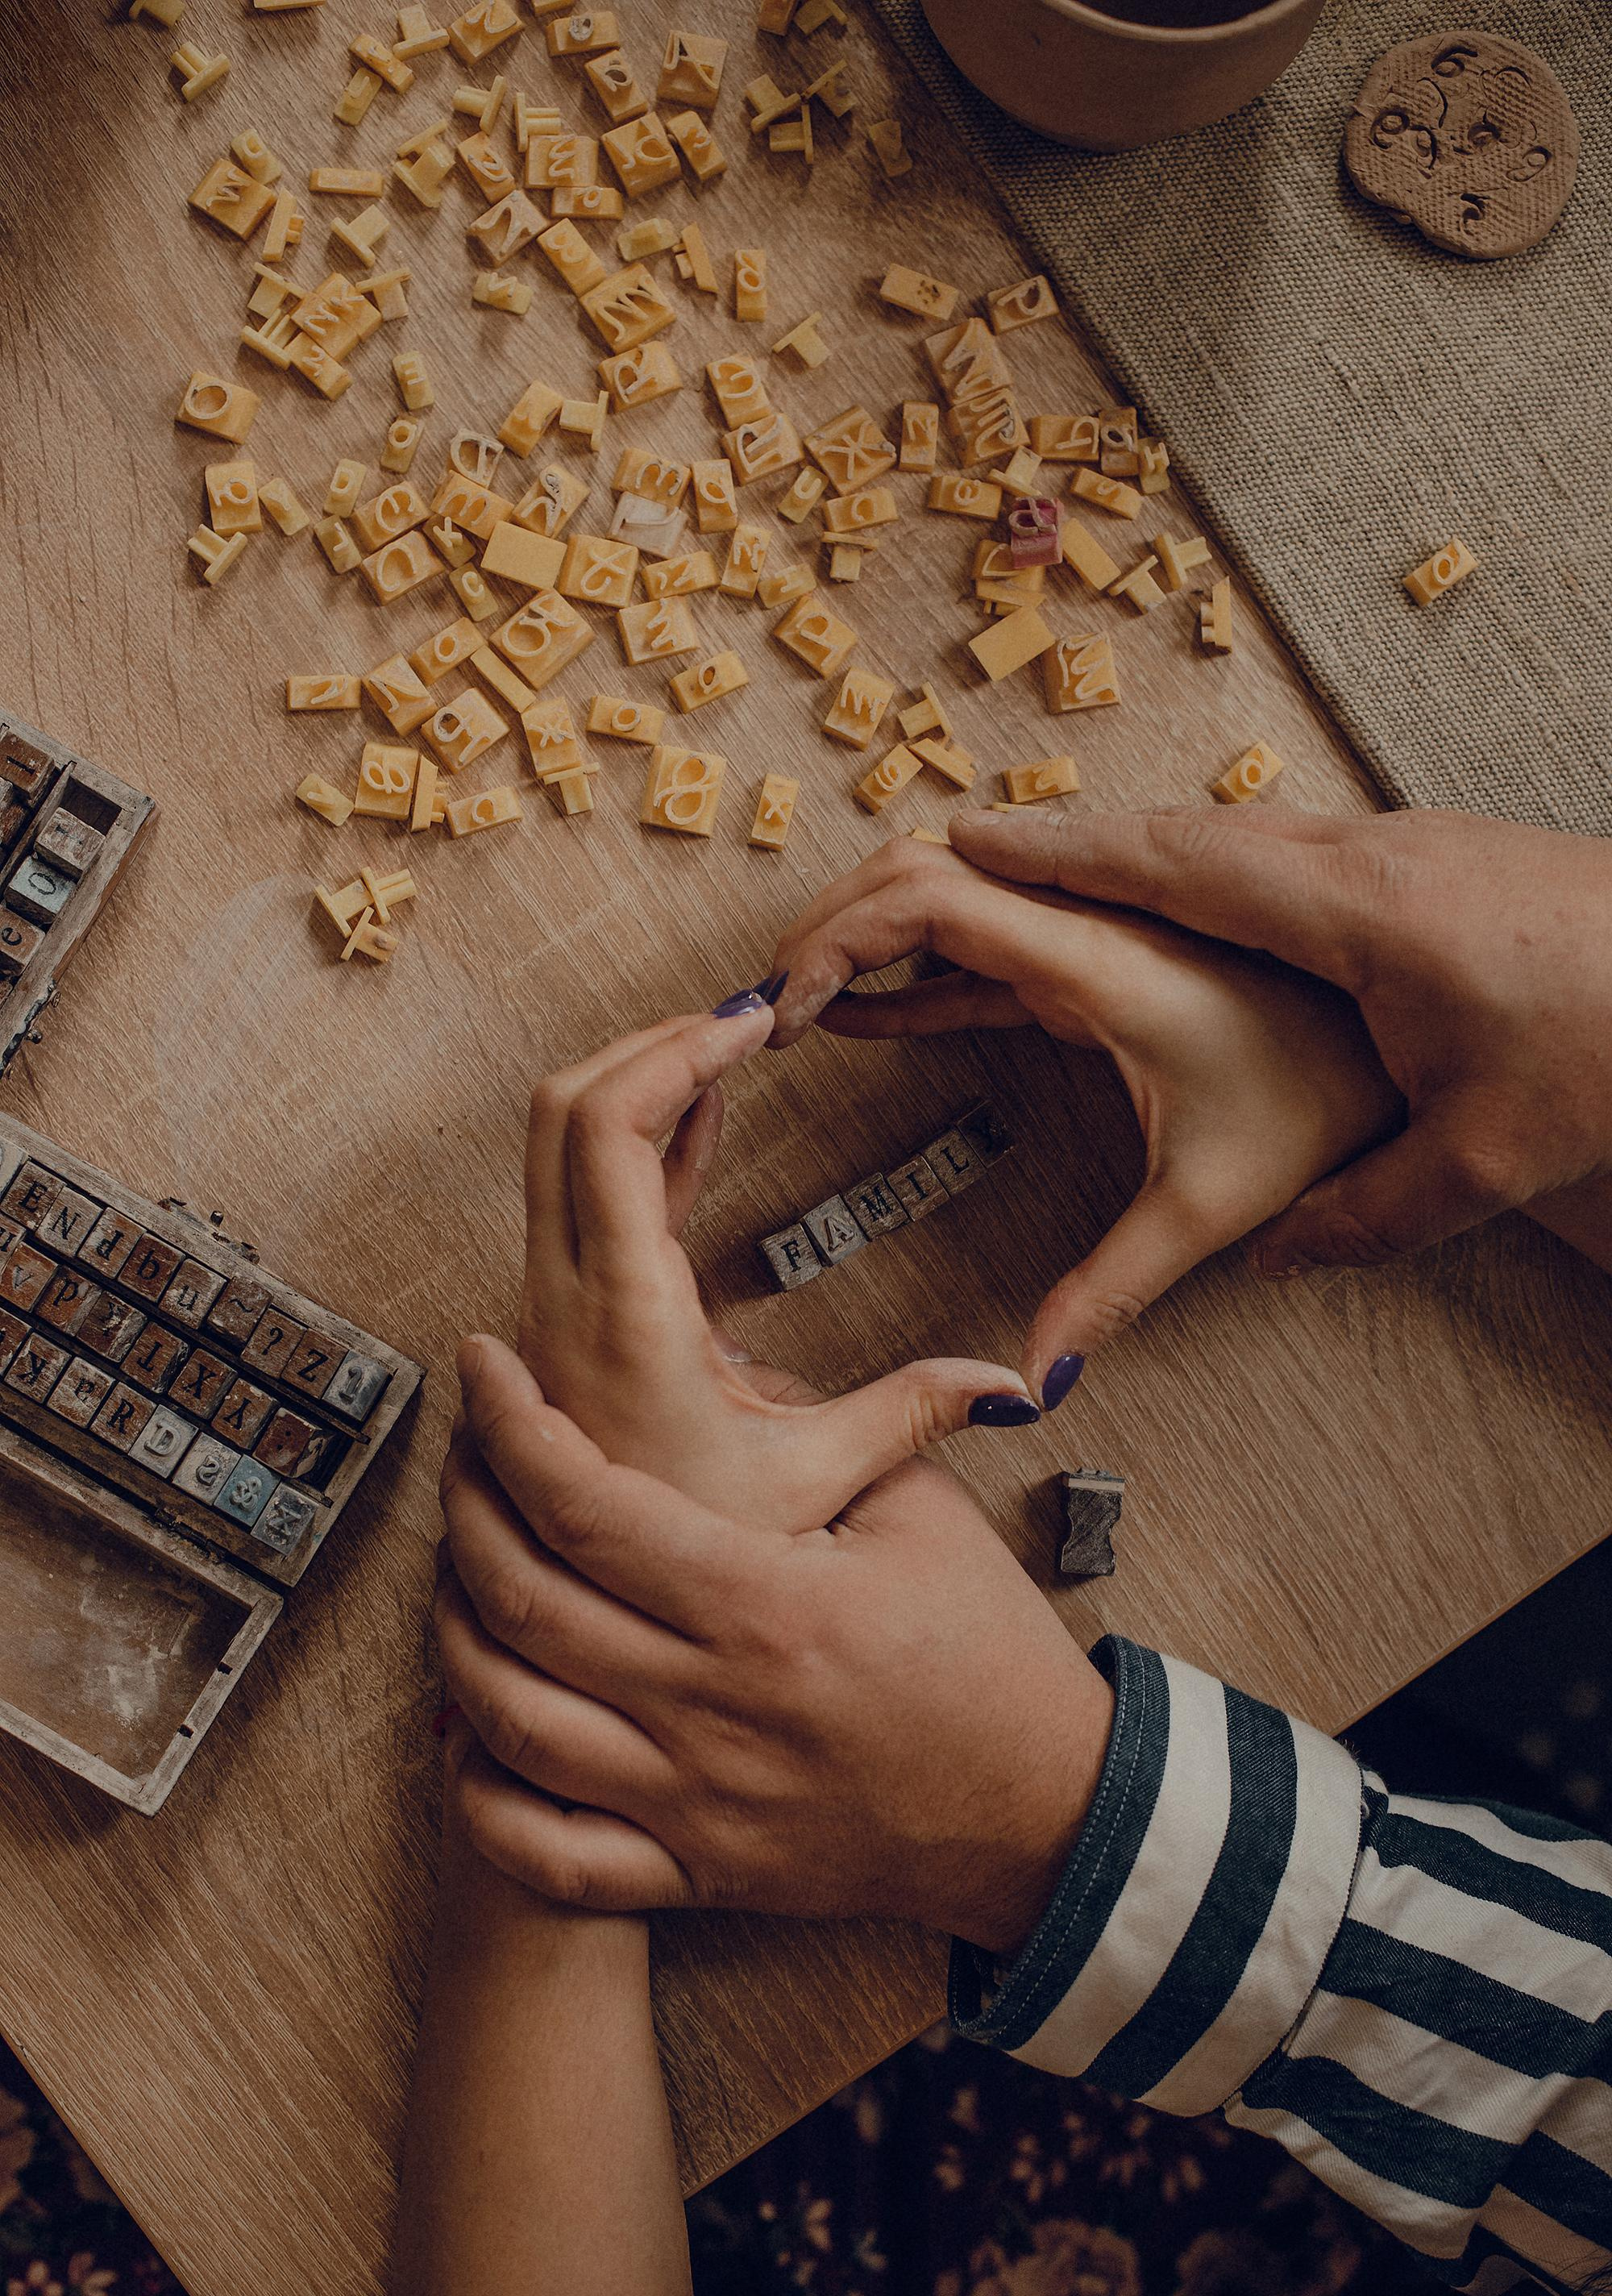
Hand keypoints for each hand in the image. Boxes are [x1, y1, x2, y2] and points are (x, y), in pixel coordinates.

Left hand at [437, 1336, 1112, 1954]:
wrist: (1044, 1815)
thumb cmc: (991, 1657)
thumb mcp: (922, 1515)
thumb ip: (821, 1434)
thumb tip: (718, 1371)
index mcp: (769, 1607)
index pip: (589, 1507)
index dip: (512, 1428)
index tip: (484, 1372)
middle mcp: (715, 1709)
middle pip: (526, 1603)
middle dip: (466, 1509)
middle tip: (460, 1453)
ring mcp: (698, 1803)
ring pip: (511, 1725)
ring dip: (455, 1638)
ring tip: (457, 1574)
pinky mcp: (700, 1873)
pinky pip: (549, 1856)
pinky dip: (484, 1798)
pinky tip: (471, 1733)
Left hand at [515, 1001, 1039, 1532]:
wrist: (609, 1625)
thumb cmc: (709, 1560)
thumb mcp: (822, 1483)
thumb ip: (912, 1416)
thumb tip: (1014, 1387)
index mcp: (623, 1318)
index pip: (607, 1131)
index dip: (673, 1052)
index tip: (751, 1023)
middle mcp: (565, 1302)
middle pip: (563, 1114)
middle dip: (651, 1045)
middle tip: (743, 1021)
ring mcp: (555, 1309)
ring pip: (558, 1147)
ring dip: (636, 1084)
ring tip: (729, 1054)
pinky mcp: (567, 1321)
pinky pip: (583, 1195)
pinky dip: (636, 1138)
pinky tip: (699, 1115)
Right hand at [764, 835, 1400, 1398]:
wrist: (1499, 1012)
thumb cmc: (1355, 1096)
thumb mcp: (1231, 1203)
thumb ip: (1123, 1285)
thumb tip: (1034, 1376)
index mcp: (1120, 954)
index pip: (952, 894)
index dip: (848, 930)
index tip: (782, 997)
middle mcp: (1114, 918)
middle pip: (945, 869)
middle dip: (839, 922)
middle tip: (764, 1005)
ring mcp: (1122, 930)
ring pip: (973, 897)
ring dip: (878, 945)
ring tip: (796, 1010)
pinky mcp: (1132, 957)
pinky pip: (1008, 946)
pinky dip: (931, 973)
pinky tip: (874, 1013)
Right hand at [947, 804, 1611, 1276]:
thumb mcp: (1481, 1163)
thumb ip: (1358, 1222)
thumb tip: (1278, 1261)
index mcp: (1359, 911)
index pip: (1178, 862)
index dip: (1063, 852)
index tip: (969, 835)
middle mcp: (1372, 857)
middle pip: (1191, 829)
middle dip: (1075, 837)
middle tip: (972, 840)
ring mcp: (1406, 849)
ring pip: (1240, 833)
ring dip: (1143, 848)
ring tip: (1058, 865)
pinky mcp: (1435, 864)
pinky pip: (1289, 852)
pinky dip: (1212, 866)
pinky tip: (1197, 893)